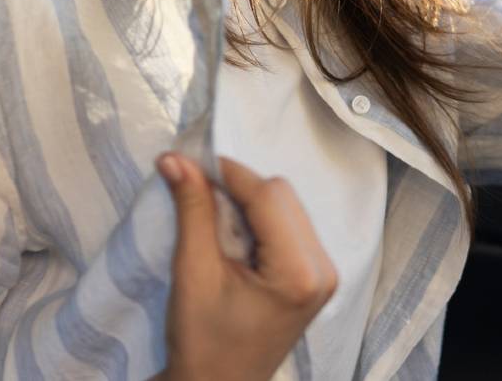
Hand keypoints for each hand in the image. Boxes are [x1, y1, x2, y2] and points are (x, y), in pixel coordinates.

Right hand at [155, 153, 336, 380]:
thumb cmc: (202, 341)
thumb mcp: (193, 273)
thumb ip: (192, 211)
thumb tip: (176, 159)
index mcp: (299, 273)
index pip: (267, 196)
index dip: (228, 173)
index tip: (189, 161)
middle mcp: (323, 268)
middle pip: (281, 195)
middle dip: (238, 188)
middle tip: (197, 195)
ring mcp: (325, 272)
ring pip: (287, 205)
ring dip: (248, 203)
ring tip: (213, 222)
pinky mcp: (316, 275)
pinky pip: (290, 225)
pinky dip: (260, 220)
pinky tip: (234, 238)